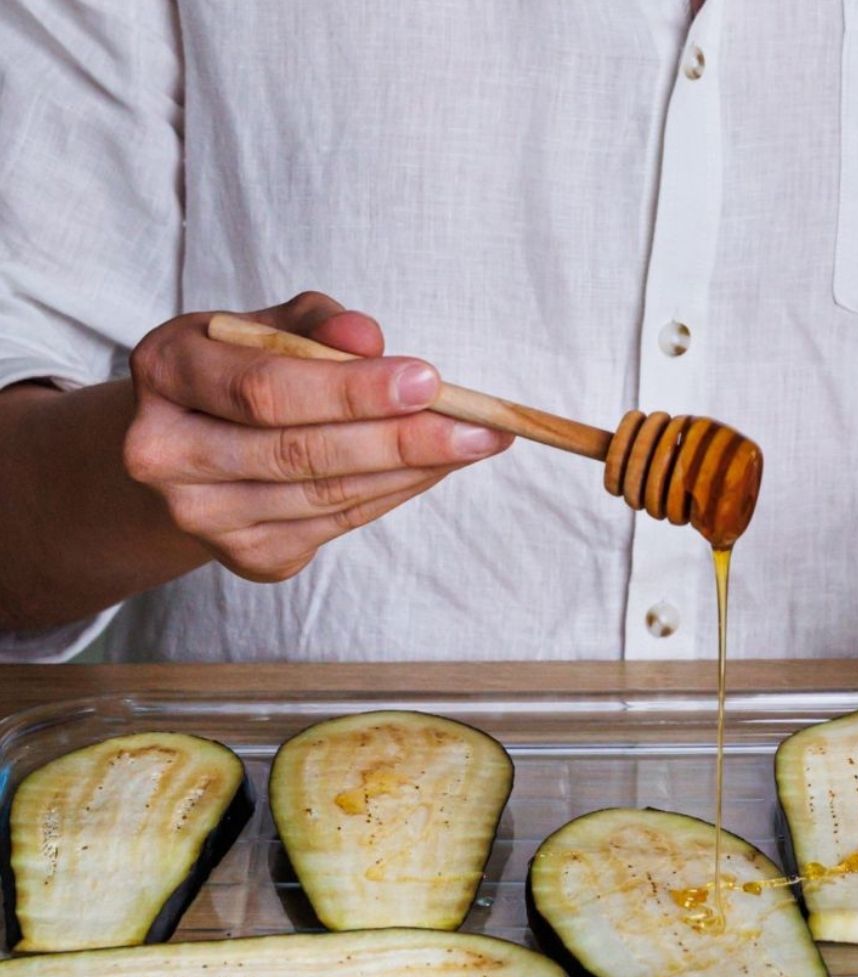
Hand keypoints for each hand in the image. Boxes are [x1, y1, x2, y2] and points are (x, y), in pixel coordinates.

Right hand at [124, 291, 511, 581]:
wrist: (192, 449)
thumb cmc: (239, 373)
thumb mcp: (265, 328)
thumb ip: (316, 324)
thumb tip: (368, 339)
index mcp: (166, 372)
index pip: (265, 389)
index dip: (351, 390)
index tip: (428, 380)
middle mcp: (167, 454)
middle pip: (299, 453)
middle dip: (401, 439)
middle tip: (477, 425)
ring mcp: (204, 517)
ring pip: (327, 495)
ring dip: (413, 470)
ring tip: (474, 442)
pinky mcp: (249, 557)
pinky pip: (339, 524)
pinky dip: (395, 494)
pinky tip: (435, 468)